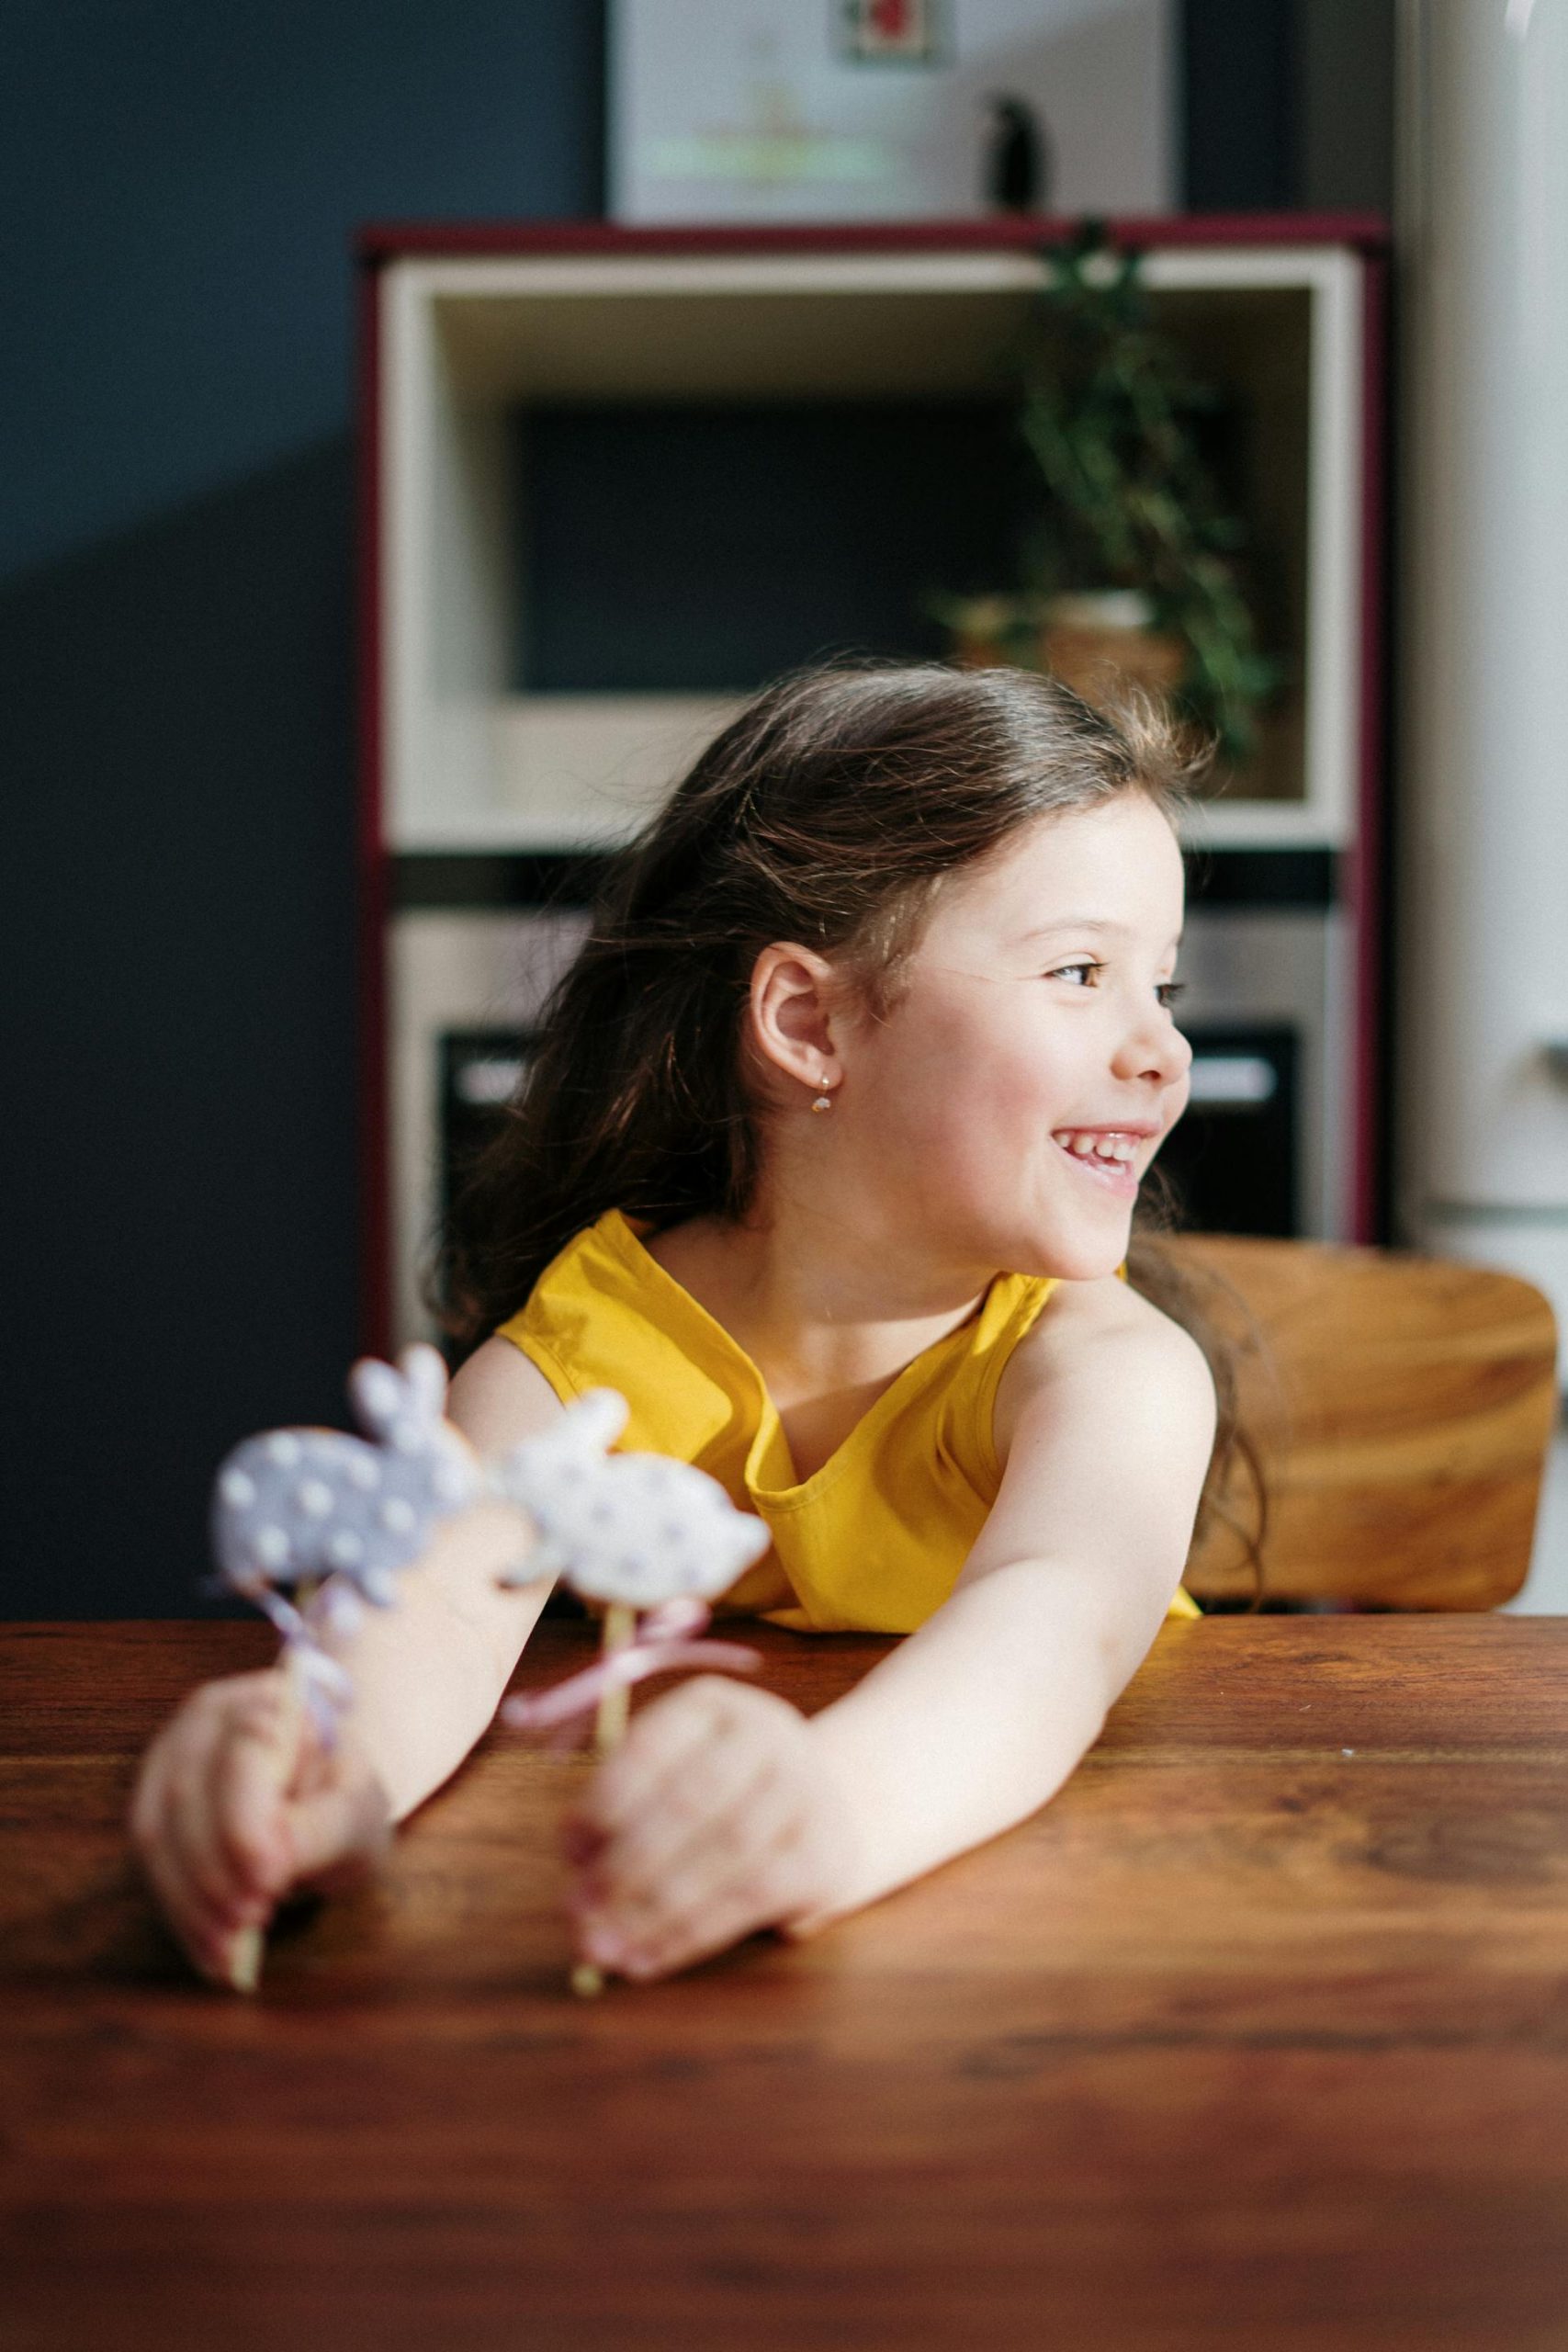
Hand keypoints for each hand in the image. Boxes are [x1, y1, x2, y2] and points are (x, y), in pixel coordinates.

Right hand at [128, 1669, 390, 1987]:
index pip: (242, 1758)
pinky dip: (179, 1912)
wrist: (324, 1794)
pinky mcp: (153, 1808)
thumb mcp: (359, 1811)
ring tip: (229, 1949)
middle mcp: (207, 1719)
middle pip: (188, 1797)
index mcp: (269, 1700)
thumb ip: (322, 1828)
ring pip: (157, 1834)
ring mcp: (169, 1761)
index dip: (246, 1825)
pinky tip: (209, 1952)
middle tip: (249, 1923)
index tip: (271, 1880)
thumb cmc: (345, 1796)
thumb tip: (273, 1863)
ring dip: (190, 1900)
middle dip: (214, 1872)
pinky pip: (150, 1863)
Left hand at [563, 1676, 859, 1982]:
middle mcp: (766, 1733)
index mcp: (712, 1706)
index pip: (652, 1745)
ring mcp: (805, 1788)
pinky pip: (751, 1896)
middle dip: (625, 1865)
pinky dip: (692, 1934)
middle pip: (690, 1802)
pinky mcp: (826, 1848)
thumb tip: (577, 1871)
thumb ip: (623, 1816)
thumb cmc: (724, 1797)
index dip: (606, 1799)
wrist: (833, 1807)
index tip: (569, 1850)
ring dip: (654, 1910)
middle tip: (577, 1914)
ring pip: (722, 1854)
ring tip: (604, 1948)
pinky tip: (649, 1958)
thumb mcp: (675, 1780)